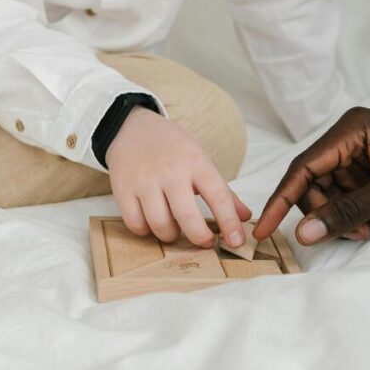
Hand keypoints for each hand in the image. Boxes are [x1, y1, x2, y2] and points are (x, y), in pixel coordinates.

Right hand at [107, 108, 251, 247]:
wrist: (132, 128)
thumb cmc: (173, 148)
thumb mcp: (201, 161)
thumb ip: (223, 192)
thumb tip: (246, 218)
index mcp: (196, 162)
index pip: (218, 196)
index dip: (230, 223)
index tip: (237, 242)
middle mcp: (170, 171)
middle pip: (187, 217)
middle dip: (199, 237)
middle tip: (204, 242)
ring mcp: (144, 180)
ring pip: (160, 225)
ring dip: (171, 235)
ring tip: (175, 229)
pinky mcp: (123, 189)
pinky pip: (136, 224)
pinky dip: (146, 231)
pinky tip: (152, 223)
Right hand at [253, 108, 369, 245]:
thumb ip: (345, 213)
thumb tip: (304, 234)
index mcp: (351, 129)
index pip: (304, 167)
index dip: (282, 200)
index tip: (263, 229)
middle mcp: (351, 139)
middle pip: (315, 185)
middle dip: (328, 213)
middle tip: (355, 233)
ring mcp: (362, 158)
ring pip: (332, 197)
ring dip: (347, 220)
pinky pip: (350, 202)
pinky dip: (362, 218)